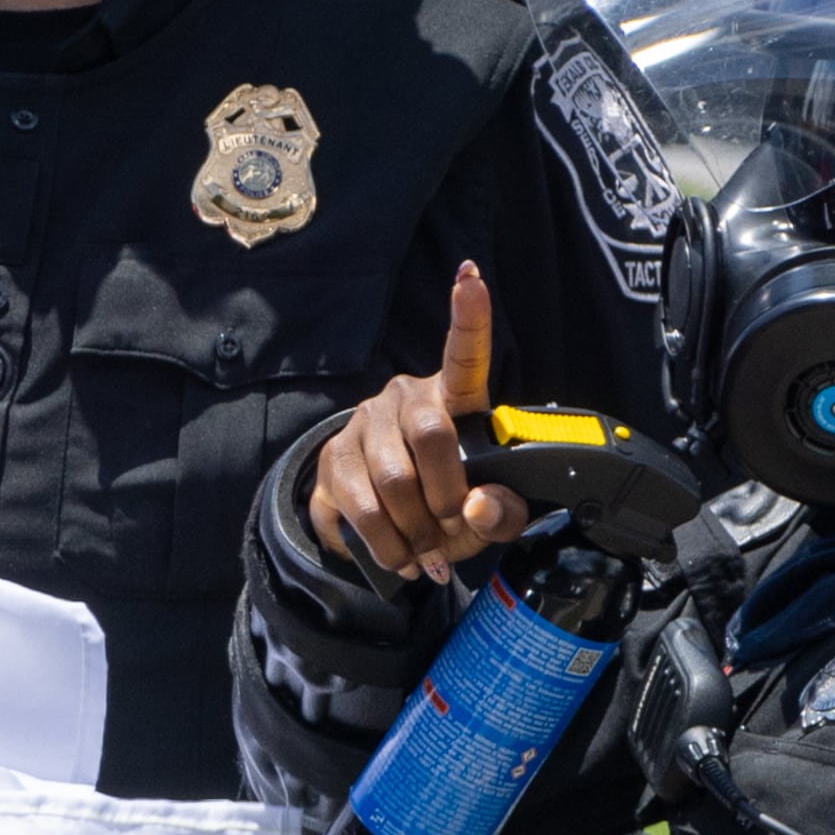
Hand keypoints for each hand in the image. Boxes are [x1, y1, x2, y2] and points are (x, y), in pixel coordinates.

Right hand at [310, 260, 530, 583]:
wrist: (384, 523)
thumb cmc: (448, 503)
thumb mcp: (488, 512)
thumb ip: (501, 512)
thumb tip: (477, 508)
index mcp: (453, 399)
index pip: (464, 355)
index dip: (469, 318)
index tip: (471, 278)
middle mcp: (405, 397)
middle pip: (430, 432)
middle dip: (446, 496)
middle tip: (451, 533)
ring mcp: (364, 423)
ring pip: (392, 477)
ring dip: (416, 531)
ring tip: (427, 555)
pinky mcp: (333, 455)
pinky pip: (359, 505)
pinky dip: (387, 545)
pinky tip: (400, 556)